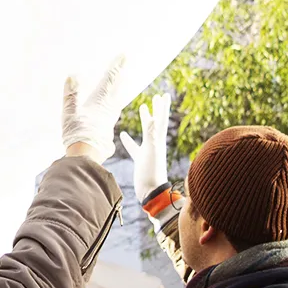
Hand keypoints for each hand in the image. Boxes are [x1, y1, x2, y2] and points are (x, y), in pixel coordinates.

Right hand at [62, 56, 125, 161]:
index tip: (124, 56)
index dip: (116, 68)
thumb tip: (73, 76)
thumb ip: (71, 95)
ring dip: (118, 93)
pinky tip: (110, 114)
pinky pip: (111, 116)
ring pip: (116, 104)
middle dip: (120, 78)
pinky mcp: (107, 133)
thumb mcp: (69, 113)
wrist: (86, 158)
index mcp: (100, 103)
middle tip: (125, 68)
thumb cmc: (77, 134)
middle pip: (117, 90)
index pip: (109, 81)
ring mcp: (109, 123)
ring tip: (120, 88)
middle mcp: (108, 111)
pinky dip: (112, 109)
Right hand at [119, 92, 178, 227]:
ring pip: (146, 132)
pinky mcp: (141, 159)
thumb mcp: (151, 151)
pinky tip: (123, 135)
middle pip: (156, 122)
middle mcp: (155, 143)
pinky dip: (129, 140)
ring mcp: (148, 151)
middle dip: (157, 109)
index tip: (164, 94)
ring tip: (142, 108)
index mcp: (158, 140)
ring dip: (145, 120)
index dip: (162, 107)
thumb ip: (150, 135)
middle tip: (156, 97)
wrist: (151, 192)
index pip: (161, 119)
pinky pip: (134, 147)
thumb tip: (151, 117)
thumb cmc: (152, 172)